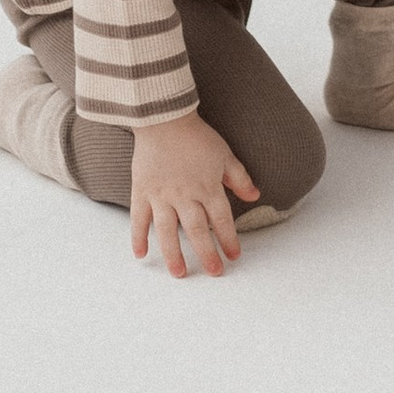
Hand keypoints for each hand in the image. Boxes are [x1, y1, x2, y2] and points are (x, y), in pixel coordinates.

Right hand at [127, 112, 258, 275]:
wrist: (163, 118)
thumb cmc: (196, 136)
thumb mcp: (224, 154)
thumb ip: (239, 177)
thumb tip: (255, 195)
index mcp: (207, 187)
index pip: (221, 220)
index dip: (229, 239)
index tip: (234, 256)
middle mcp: (185, 195)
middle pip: (197, 231)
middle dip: (207, 254)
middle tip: (214, 273)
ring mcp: (161, 195)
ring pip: (167, 231)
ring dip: (174, 254)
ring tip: (180, 274)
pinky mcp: (141, 191)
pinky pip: (138, 219)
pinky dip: (138, 237)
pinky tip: (141, 255)